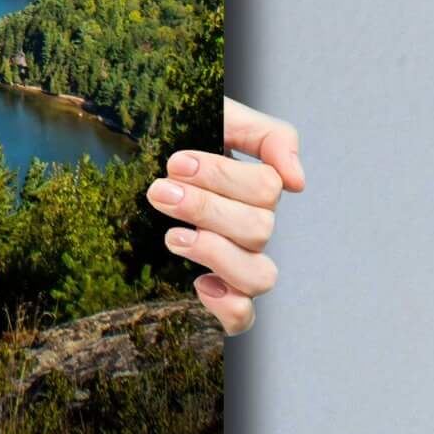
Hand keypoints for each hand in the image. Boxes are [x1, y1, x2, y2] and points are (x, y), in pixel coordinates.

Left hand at [148, 97, 303, 335]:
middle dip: (205, 208)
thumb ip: (268, 135)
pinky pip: (242, 317)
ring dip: (216, 254)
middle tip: (160, 191)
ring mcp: (237, 263)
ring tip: (172, 237)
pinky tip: (199, 283)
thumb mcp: (222, 116)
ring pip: (260, 276)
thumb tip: (297, 182)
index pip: (266, 189)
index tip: (175, 162)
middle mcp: (253, 229)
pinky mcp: (218, 294)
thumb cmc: (182, 135)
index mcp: (257, 189)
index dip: (222, 176)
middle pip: (258, 229)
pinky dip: (228, 306)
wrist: (136, 156)